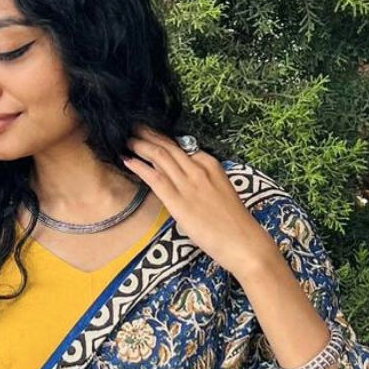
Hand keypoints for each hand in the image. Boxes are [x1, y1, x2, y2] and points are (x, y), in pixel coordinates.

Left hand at [121, 125, 275, 278]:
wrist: (242, 241)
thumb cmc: (233, 223)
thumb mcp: (220, 192)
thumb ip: (203, 183)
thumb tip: (186, 183)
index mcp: (210, 165)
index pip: (182, 148)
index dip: (163, 140)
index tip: (151, 136)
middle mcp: (198, 169)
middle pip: (169, 146)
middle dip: (149, 135)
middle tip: (133, 127)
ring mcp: (188, 183)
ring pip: (159, 156)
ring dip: (141, 146)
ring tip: (126, 140)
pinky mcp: (178, 201)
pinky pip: (155, 177)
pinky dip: (139, 166)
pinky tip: (128, 160)